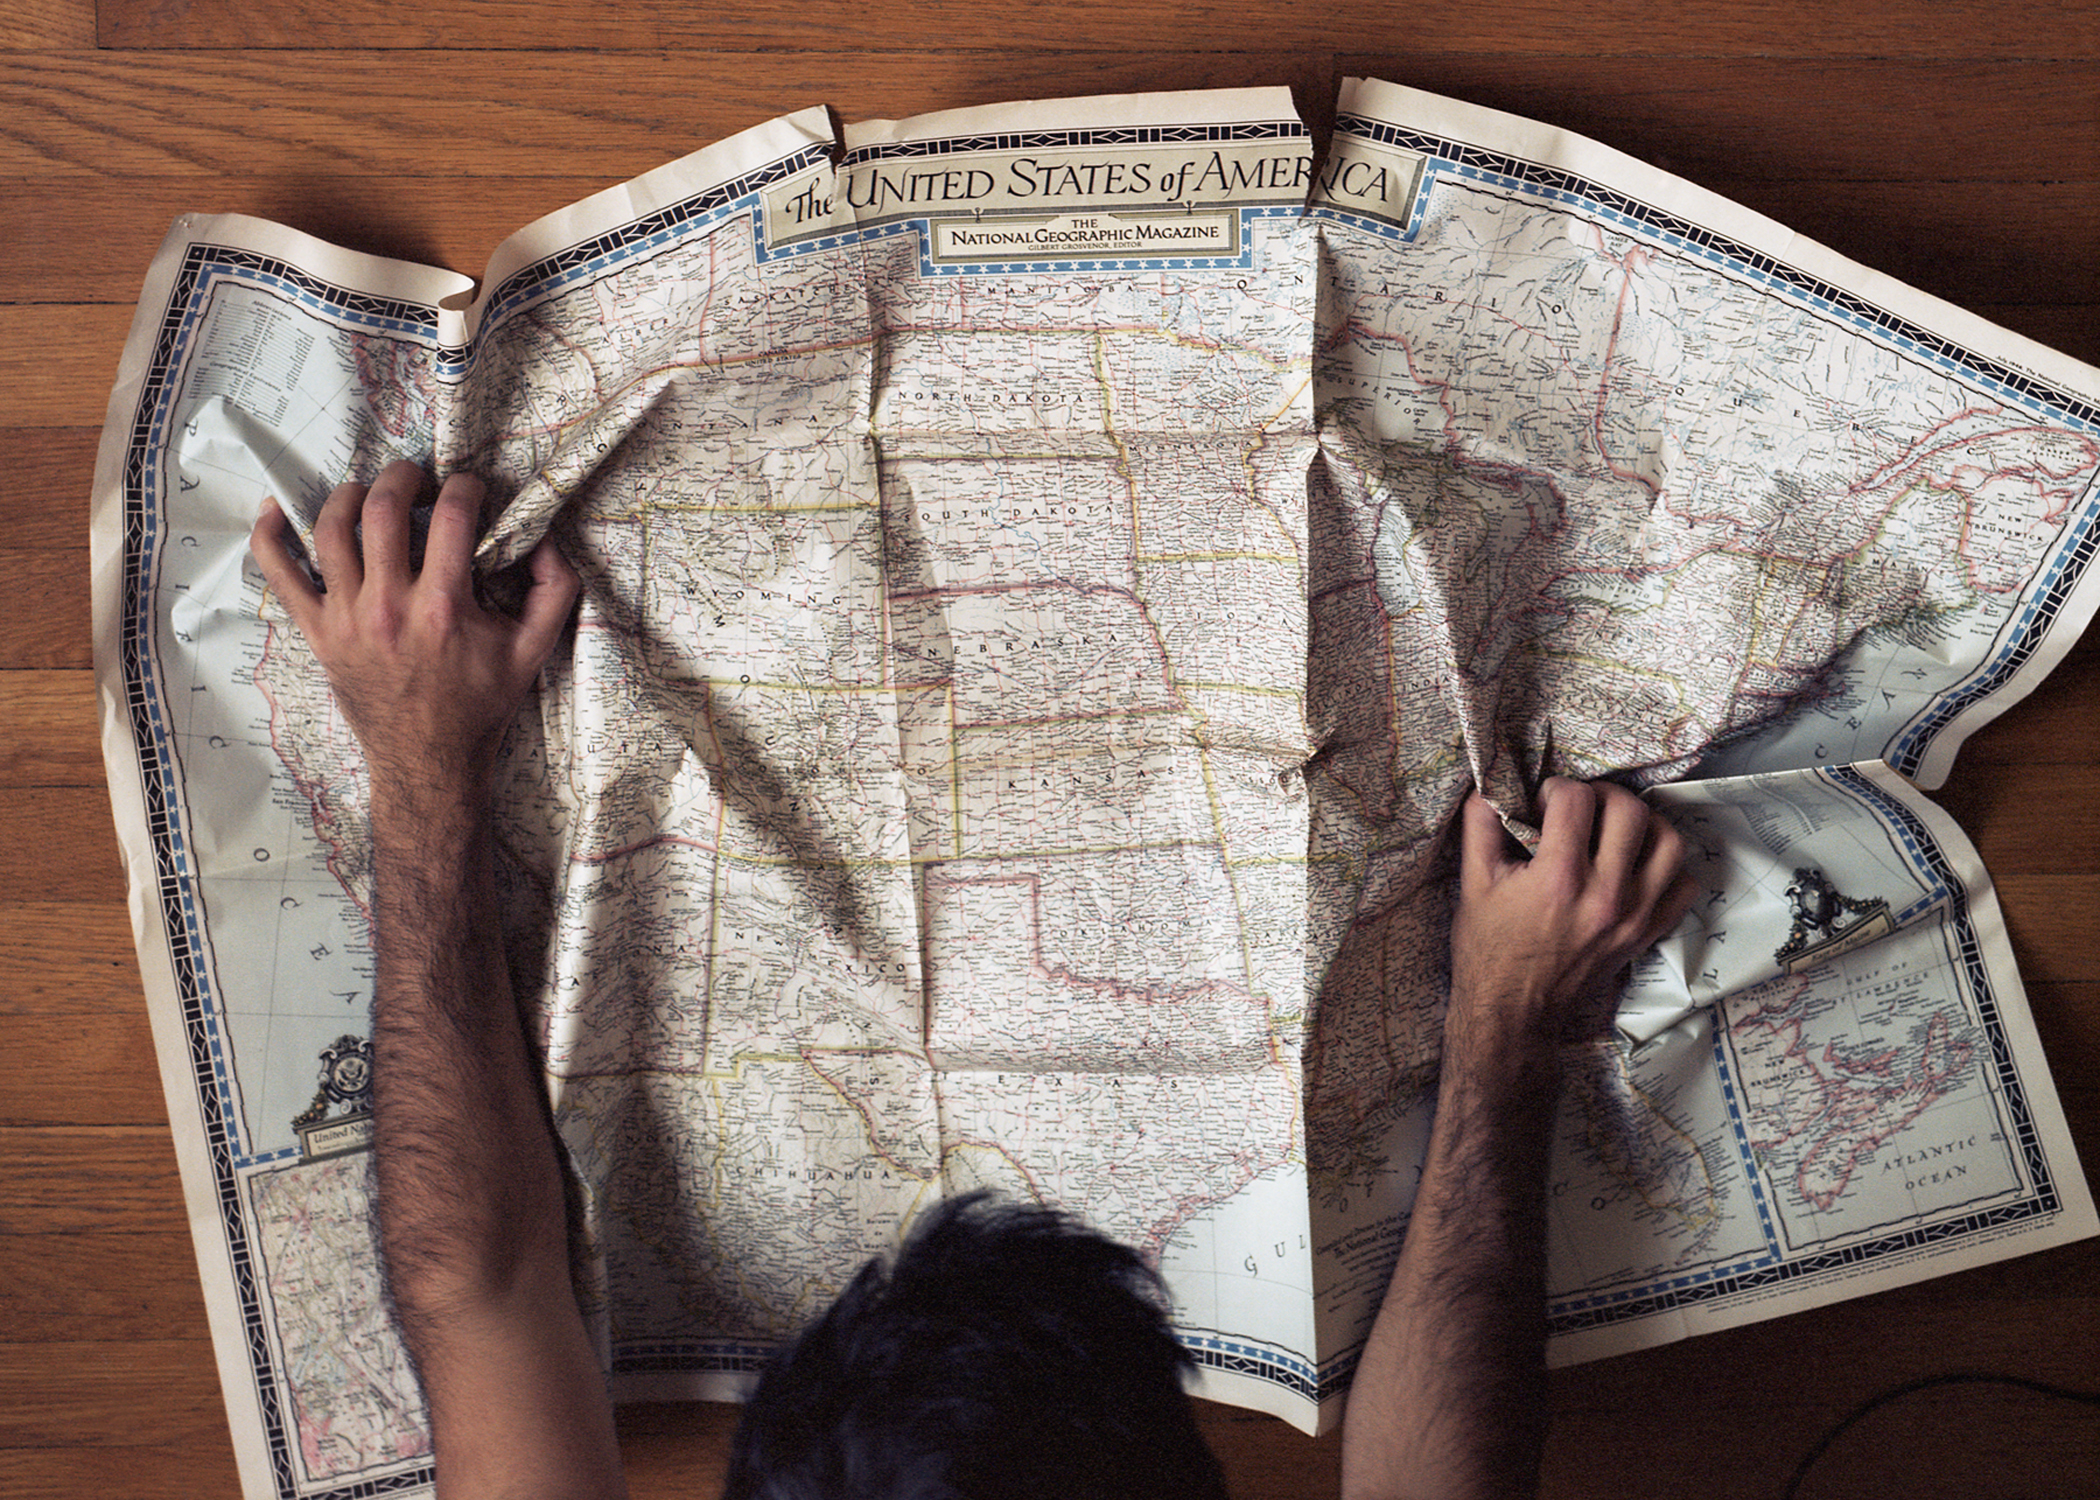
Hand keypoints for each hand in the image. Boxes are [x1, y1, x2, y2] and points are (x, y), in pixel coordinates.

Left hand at [248, 459, 579, 818]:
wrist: (429, 762)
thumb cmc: (480, 704)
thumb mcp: (534, 650)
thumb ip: (554, 591)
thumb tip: (545, 539)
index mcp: (444, 607)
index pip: (451, 516)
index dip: (464, 487)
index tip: (470, 488)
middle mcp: (389, 606)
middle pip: (382, 509)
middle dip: (402, 476)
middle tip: (417, 477)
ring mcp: (346, 617)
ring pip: (331, 528)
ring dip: (349, 494)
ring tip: (367, 491)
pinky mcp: (318, 631)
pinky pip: (279, 574)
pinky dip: (269, 536)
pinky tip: (274, 511)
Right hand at [1448, 777, 1698, 1066]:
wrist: (1512, 1011)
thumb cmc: (1488, 948)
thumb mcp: (1473, 883)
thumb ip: (1481, 826)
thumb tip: (1490, 784)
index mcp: (1558, 878)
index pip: (1576, 799)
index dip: (1555, 789)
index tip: (1543, 803)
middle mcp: (1605, 894)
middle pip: (1629, 810)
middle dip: (1601, 795)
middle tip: (1580, 808)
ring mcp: (1634, 915)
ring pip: (1668, 842)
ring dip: (1643, 824)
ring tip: (1614, 829)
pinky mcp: (1647, 933)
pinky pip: (1684, 886)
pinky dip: (1667, 867)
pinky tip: (1636, 864)